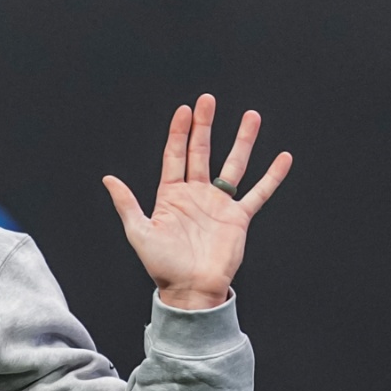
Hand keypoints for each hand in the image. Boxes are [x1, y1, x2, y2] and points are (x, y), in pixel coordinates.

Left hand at [102, 94, 292, 309]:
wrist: (191, 290)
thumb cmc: (162, 266)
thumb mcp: (140, 232)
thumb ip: (127, 204)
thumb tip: (108, 179)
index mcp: (171, 195)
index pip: (175, 156)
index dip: (179, 133)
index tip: (184, 110)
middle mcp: (196, 195)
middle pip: (202, 152)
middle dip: (205, 126)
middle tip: (208, 100)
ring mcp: (219, 204)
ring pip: (233, 165)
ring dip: (242, 141)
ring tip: (251, 116)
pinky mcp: (238, 218)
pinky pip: (258, 192)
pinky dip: (272, 176)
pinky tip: (283, 157)